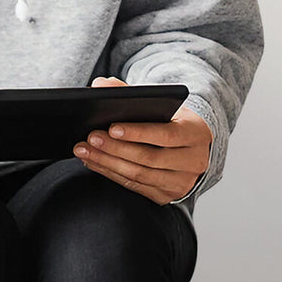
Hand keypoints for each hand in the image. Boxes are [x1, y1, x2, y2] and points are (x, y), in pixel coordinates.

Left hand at [73, 75, 212, 204]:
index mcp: (196, 133)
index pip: (166, 134)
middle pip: (149, 158)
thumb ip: (131, 93)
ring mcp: (180, 182)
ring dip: (108, 163)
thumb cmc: (173, 122)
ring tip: (85, 151)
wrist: (193, 150)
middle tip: (90, 139)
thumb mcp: (162, 106)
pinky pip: (134, 186)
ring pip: (139, 175)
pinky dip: (111, 174)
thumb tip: (100, 85)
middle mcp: (192, 161)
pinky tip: (95, 162)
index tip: (111, 128)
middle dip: (115, 148)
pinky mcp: (166, 196)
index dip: (138, 132)